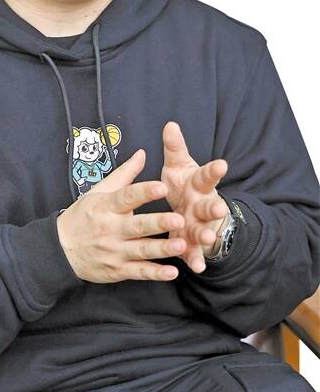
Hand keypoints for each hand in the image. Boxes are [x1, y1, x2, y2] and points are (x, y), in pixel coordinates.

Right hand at [57, 150, 188, 282]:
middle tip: (179, 219)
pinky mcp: (117, 270)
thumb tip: (142, 154)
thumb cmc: (82, 217)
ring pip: (141, 250)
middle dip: (158, 223)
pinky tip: (171, 272)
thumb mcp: (99, 192)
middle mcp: (111, 229)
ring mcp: (114, 251)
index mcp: (107, 207)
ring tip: (182, 245)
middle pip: (137, 226)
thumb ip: (124, 174)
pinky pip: (138, 272)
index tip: (162, 187)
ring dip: (162, 249)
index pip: (127, 197)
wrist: (60, 250)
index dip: (144, 192)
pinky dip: (154, 273)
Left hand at [160, 121, 230, 272]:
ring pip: (204, 230)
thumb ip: (175, 149)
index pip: (207, 175)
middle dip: (215, 207)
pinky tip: (197, 267)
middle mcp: (203, 205)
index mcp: (198, 184)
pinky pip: (194, 252)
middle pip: (211, 205)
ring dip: (206, 234)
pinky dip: (196, 259)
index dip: (214, 170)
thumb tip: (170, 124)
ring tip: (206, 237)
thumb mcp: (178, 167)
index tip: (222, 164)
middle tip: (218, 208)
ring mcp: (200, 225)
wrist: (190, 213)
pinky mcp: (193, 244)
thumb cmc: (184, 186)